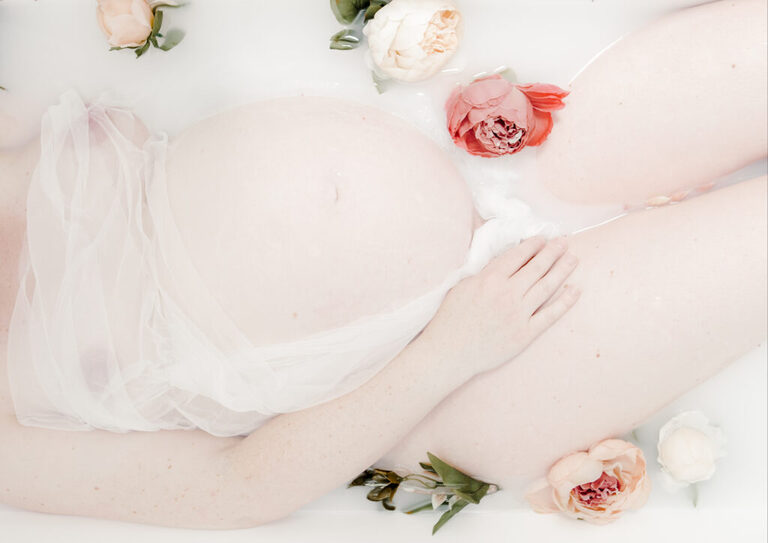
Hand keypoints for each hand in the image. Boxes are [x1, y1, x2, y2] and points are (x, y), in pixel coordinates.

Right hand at [420, 236, 579, 377]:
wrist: (449, 353)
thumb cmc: (450, 319)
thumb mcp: (461, 286)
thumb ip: (484, 273)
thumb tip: (504, 262)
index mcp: (489, 279)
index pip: (518, 255)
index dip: (533, 245)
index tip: (543, 238)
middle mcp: (507, 294)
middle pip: (537, 267)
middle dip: (553, 251)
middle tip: (565, 241)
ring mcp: (518, 314)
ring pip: (547, 286)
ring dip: (563, 270)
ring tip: (574, 258)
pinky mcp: (525, 334)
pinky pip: (550, 315)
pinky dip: (565, 302)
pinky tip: (575, 290)